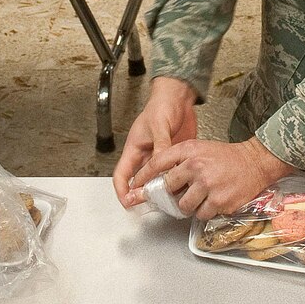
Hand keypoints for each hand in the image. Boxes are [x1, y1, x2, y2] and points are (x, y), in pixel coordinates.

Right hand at [112, 77, 198, 207]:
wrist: (179, 97)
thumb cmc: (162, 106)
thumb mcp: (159, 125)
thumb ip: (160, 145)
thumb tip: (161, 165)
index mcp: (134, 149)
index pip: (122, 174)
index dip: (122, 190)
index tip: (128, 202)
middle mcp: (145, 156)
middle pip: (139, 180)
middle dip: (142, 195)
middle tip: (150, 206)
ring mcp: (159, 157)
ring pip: (156, 179)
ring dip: (160, 190)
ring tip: (168, 201)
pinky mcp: (174, 157)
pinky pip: (172, 174)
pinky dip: (175, 181)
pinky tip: (182, 187)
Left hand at [130, 137, 293, 219]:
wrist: (255, 162)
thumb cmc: (227, 157)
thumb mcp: (200, 149)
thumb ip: (179, 160)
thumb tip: (159, 178)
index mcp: (189, 151)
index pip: (157, 163)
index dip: (144, 176)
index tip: (136, 185)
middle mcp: (196, 167)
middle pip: (168, 188)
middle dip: (173, 193)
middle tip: (183, 191)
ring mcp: (208, 185)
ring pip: (184, 205)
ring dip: (190, 205)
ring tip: (201, 196)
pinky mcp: (219, 201)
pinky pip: (201, 214)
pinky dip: (205, 211)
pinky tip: (214, 200)